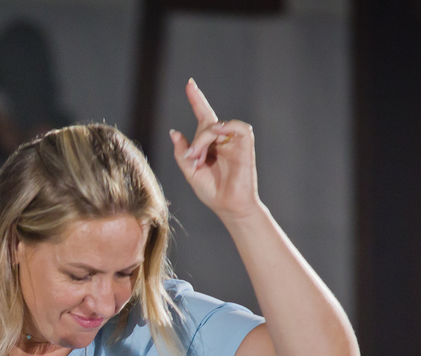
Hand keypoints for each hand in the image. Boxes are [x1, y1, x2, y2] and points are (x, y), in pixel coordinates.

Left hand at [169, 79, 259, 220]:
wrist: (229, 207)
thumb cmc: (212, 192)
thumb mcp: (190, 171)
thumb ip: (182, 152)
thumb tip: (174, 132)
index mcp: (210, 144)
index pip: (203, 116)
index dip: (196, 99)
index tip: (189, 83)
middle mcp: (223, 139)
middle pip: (205, 123)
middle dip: (195, 140)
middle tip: (191, 158)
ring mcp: (235, 141)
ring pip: (217, 125)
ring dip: (203, 139)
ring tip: (199, 158)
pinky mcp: (246, 144)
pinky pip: (236, 126)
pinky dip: (223, 130)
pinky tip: (214, 142)